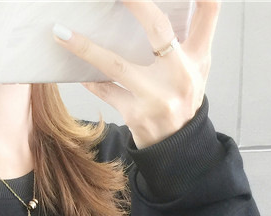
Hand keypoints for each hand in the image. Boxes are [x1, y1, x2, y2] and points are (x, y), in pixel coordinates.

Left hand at [54, 0, 219, 147]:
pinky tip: (74, 67)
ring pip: (117, 65)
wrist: (177, 146)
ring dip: (86, 48)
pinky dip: (89, 79)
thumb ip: (194, 30)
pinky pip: (105, 91)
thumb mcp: (198, 64)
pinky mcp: (135, 115)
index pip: (208, 10)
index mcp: (197, 56)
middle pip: (158, 29)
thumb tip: (172, 2)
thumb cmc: (183, 96)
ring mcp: (156, 97)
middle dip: (136, 4)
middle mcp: (180, 75)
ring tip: (62, 34)